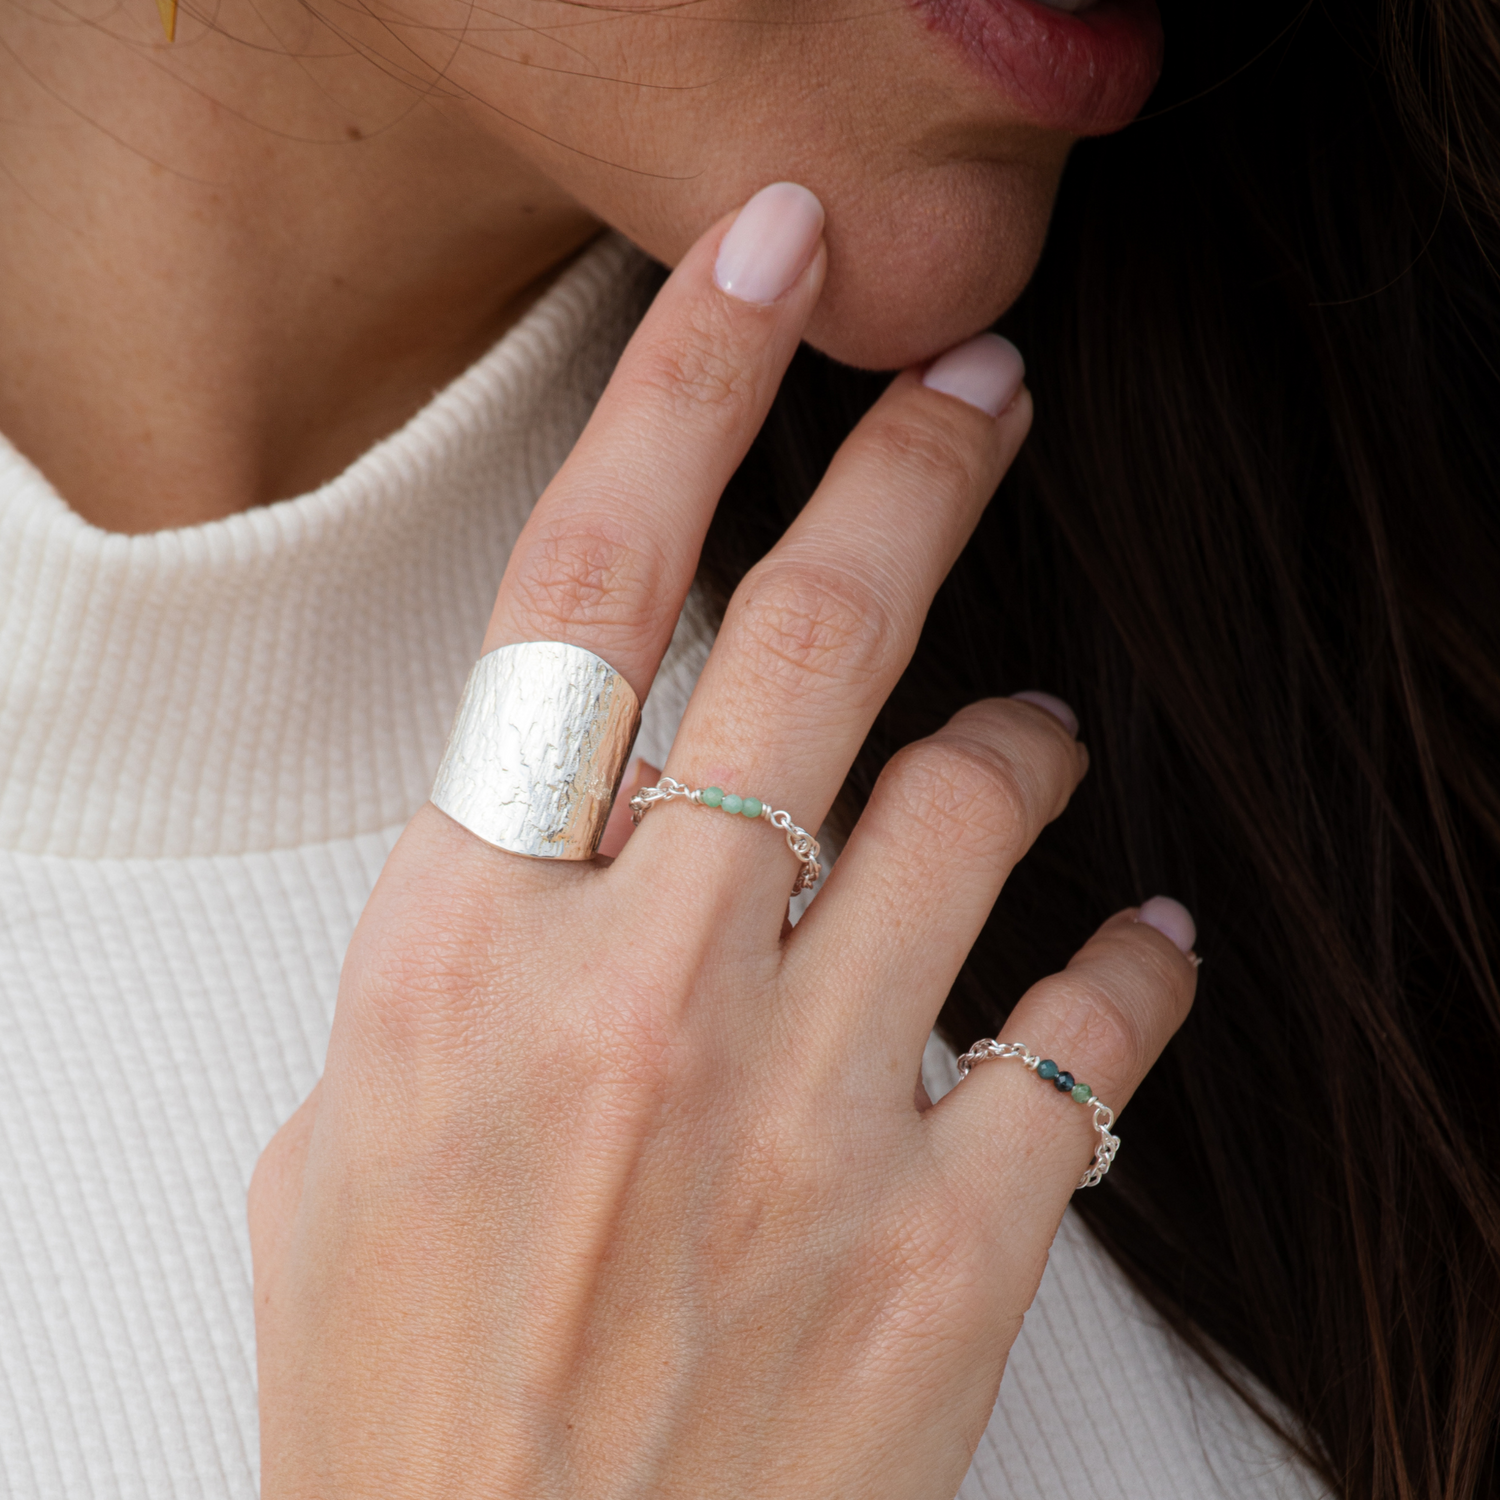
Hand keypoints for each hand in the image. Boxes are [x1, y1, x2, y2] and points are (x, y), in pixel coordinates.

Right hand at [249, 182, 1197, 1499]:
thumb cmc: (411, 1422)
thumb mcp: (344, 1158)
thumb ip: (455, 974)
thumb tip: (551, 862)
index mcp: (463, 962)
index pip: (580, 600)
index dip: (682, 397)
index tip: (762, 276)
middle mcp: (645, 1002)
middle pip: (812, 644)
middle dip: (914, 479)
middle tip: (981, 395)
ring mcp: (813, 1116)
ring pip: (978, 804)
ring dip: (1024, 742)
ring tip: (1038, 728)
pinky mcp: (949, 1241)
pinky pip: (1092, 1029)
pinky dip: (1133, 966)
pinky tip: (1141, 946)